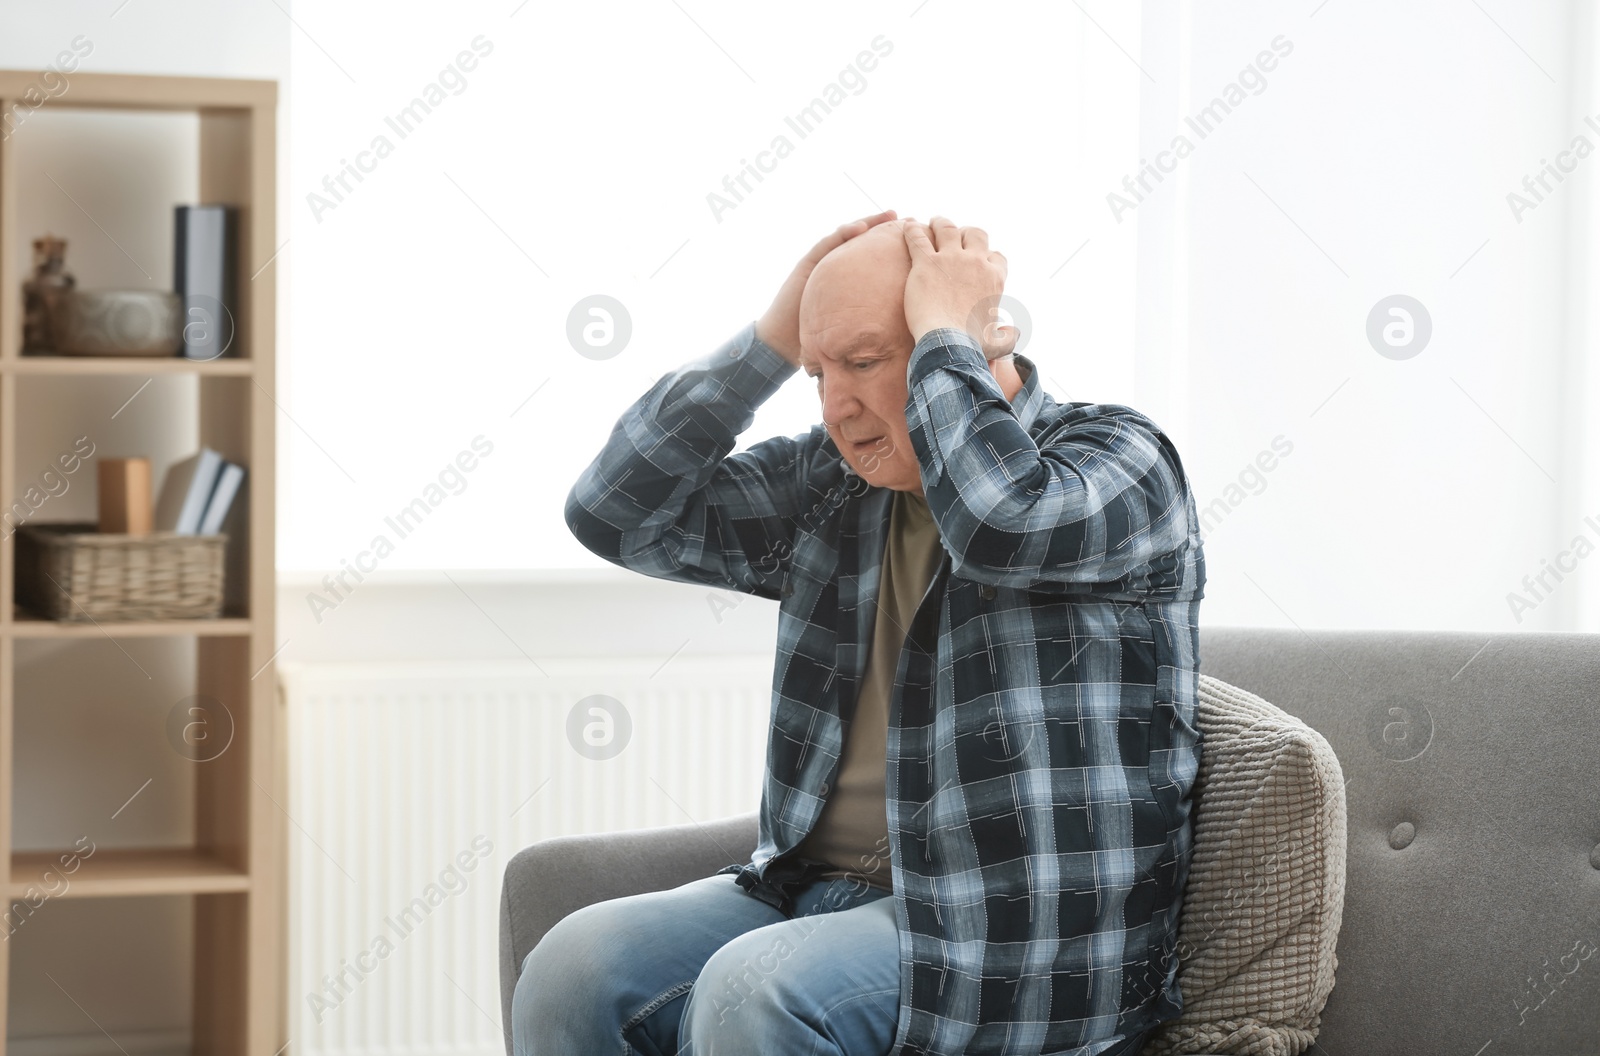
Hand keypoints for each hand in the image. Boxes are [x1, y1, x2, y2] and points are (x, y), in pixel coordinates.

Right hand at [756, 209, 898, 366]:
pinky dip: (844, 233)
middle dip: (885, 229)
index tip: (916, 239)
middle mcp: (836, 267)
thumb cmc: (817, 339)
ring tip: (889, 216)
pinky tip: (860, 227)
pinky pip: (828, 243)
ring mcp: (821, 262)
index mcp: (848, 281)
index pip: (873, 257)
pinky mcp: (808, 261)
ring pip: (847, 236)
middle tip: (908, 219)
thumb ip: (869, 322)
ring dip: (868, 223)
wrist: (783, 340)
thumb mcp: (850, 328)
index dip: (892, 247)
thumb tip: (902, 336)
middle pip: (864, 242)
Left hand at [902, 217, 1016, 359]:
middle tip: (955, 236)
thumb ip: (1008, 336)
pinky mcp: (926, 263)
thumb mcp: (998, 342)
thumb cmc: (973, 345)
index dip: (988, 256)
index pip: (996, 256)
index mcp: (994, 277)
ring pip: (947, 228)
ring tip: (932, 223)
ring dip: (940, 223)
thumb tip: (1013, 331)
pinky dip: (912, 231)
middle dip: (966, 233)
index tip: (980, 260)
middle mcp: (975, 262)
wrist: (948, 344)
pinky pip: (918, 238)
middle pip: (975, 233)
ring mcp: (950, 260)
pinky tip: (907, 229)